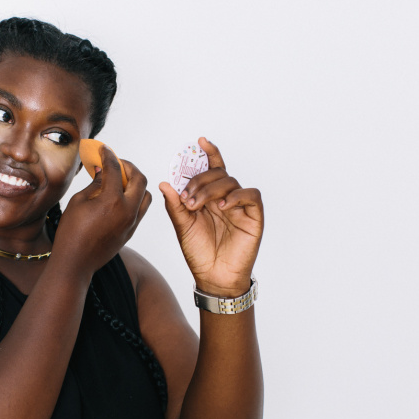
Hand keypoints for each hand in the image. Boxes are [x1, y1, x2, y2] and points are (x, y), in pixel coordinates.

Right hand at [57, 145, 151, 271]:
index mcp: (112, 201)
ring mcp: (132, 222)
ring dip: (137, 184)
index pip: (116, 170)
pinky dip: (135, 198)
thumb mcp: (78, 202)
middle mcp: (127, 210)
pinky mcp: (131, 231)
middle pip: (140, 179)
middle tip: (118, 164)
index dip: (109, 156)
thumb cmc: (71, 232)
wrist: (76, 262)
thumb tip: (103, 172)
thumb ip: (95, 184)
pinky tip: (120, 197)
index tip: (105, 150)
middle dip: (129, 167)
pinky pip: (141, 209)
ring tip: (122, 181)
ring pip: (146, 195)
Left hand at [159, 137, 262, 295]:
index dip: (208, 153)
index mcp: (209, 197)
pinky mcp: (253, 216)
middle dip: (200, 180)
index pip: (211, 169)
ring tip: (197, 205)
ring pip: (230, 181)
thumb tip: (165, 183)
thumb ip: (175, 205)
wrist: (213, 277)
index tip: (199, 141)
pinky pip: (250, 195)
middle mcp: (225, 198)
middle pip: (218, 173)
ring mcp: (240, 206)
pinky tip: (222, 206)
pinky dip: (236, 195)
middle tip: (187, 197)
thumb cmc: (199, 253)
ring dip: (211, 189)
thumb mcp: (182, 226)